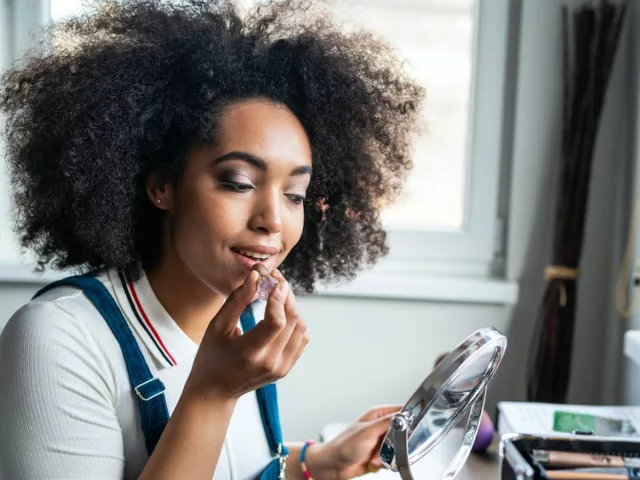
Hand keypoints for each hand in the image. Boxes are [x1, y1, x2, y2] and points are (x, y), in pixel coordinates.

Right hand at [185, 267, 308, 400]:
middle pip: (293, 320)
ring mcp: (281, 367)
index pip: (276, 322)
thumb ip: (237, 299)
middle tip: (275, 280)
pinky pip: (301, 338)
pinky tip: (280, 314)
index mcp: (250, 352)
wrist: (215, 391)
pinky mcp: (286, 368)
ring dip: (291, 307)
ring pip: (301, 327)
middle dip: (286, 295)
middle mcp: (270, 362)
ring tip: (276, 295)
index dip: (279, 297)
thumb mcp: (217, 326)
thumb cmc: (211, 356)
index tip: (273, 279)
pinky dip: (295, 322)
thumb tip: (256, 275)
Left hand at [307, 405, 400, 479]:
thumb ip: (387, 423)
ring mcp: (380, 441)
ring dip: (387, 456)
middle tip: (385, 447)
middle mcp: (380, 426)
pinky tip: (373, 462)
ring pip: (398, 449)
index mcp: (377, 415)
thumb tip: (405, 416)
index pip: (401, 412)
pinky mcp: (379, 454)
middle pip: (403, 434)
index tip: (408, 430)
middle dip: (395, 445)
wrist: (334, 465)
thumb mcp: (368, 431)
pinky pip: (392, 460)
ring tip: (374, 457)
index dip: (408, 420)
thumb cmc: (344, 445)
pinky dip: (383, 464)